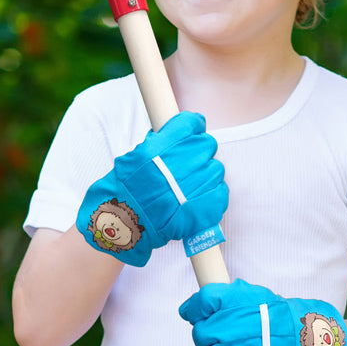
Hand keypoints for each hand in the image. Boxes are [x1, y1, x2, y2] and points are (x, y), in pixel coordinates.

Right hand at [77, 112, 227, 266]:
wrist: (125, 222)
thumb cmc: (126, 190)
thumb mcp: (135, 156)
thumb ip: (159, 143)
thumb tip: (173, 135)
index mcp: (164, 145)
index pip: (192, 123)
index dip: (193, 128)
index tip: (192, 134)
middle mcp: (183, 161)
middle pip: (207, 145)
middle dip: (199, 152)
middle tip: (187, 165)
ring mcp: (197, 184)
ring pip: (216, 169)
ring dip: (206, 175)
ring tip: (191, 186)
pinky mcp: (206, 205)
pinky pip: (221, 191)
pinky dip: (214, 194)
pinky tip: (199, 199)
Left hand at [179, 279, 346, 345]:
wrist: (310, 344)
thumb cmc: (279, 321)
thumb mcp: (257, 297)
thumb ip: (225, 298)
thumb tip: (190, 308)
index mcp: (238, 301)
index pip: (202, 302)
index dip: (196, 311)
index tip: (200, 316)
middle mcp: (236, 325)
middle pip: (201, 334)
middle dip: (207, 339)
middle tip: (221, 341)